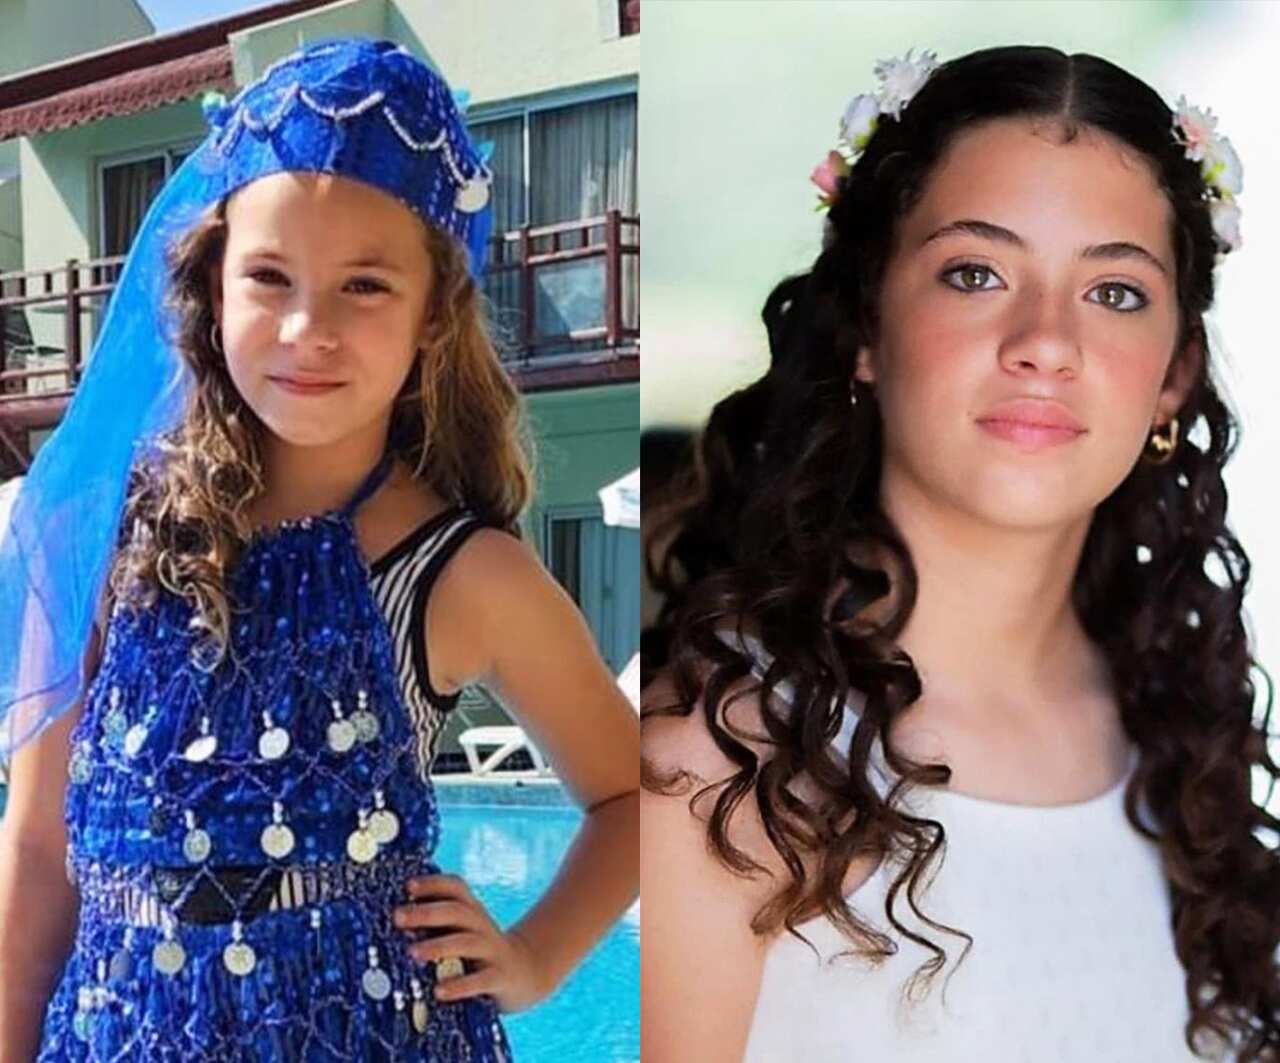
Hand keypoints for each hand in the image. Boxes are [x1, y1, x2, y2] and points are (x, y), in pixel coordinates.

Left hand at [394, 873, 552, 1013]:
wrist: (526, 972)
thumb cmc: (480, 953)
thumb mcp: (463, 932)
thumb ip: (438, 926)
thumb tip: (395, 922)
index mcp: (472, 912)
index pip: (455, 888)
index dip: (433, 884)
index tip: (408, 886)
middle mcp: (482, 926)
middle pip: (456, 911)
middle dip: (426, 912)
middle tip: (397, 917)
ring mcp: (493, 951)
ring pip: (467, 942)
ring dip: (439, 946)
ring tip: (413, 953)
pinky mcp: (500, 977)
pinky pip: (480, 980)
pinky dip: (459, 985)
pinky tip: (439, 991)